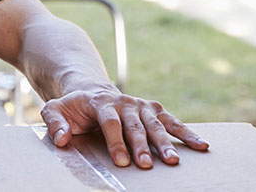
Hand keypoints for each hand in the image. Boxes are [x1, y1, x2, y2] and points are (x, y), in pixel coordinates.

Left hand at [41, 89, 208, 168]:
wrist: (91, 90)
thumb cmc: (72, 107)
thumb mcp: (55, 109)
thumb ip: (55, 122)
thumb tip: (63, 139)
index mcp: (101, 102)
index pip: (110, 122)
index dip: (116, 141)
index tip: (121, 161)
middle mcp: (124, 101)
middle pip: (135, 125)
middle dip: (142, 146)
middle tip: (148, 165)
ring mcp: (140, 105)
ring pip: (155, 125)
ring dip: (165, 143)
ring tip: (174, 161)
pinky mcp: (153, 109)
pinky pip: (171, 121)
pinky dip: (186, 132)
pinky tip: (200, 145)